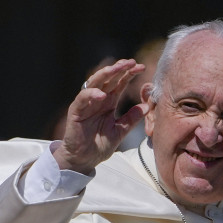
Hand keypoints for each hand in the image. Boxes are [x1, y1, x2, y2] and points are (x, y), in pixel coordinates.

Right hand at [55, 59, 146, 173]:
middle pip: (108, 78)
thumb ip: (131, 118)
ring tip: (118, 68)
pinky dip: (92, 94)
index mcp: (109, 102)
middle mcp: (97, 100)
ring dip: (106, 74)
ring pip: (95, 83)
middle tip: (132, 62)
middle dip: (120, 69)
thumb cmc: (99, 145)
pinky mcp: (76, 112)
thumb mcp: (120, 131)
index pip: (119, 83)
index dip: (129, 74)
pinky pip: (82, 99)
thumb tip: (146, 106)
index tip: (141, 67)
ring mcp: (86, 104)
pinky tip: (103, 94)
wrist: (83, 160)